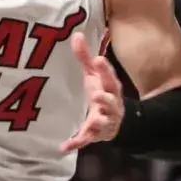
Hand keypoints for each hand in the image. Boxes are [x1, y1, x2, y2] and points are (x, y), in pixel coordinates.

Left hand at [60, 33, 123, 153]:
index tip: (98, 60)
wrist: (115, 121)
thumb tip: (76, 34)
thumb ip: (85, 57)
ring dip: (99, 121)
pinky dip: (76, 144)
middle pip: (111, 101)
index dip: (105, 70)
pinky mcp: (95, 135)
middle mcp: (111, 105)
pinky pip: (86, 140)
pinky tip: (64, 147)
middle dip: (106, 98)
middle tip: (97, 94)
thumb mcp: (94, 75)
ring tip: (94, 120)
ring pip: (105, 122)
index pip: (110, 77)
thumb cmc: (102, 93)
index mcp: (110, 88)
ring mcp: (105, 121)